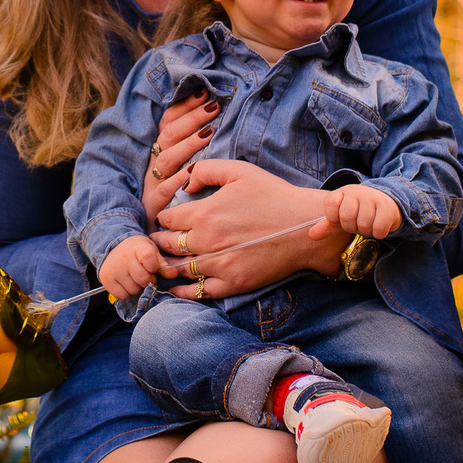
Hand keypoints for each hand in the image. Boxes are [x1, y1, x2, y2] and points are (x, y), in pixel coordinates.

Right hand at [99, 235, 163, 299]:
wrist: (114, 247)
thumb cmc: (137, 251)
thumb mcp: (152, 252)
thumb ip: (163, 264)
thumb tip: (173, 274)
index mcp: (138, 246)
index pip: (149, 259)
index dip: (154, 267)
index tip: (152, 266)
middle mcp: (123, 257)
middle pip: (143, 279)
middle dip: (148, 280)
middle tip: (145, 274)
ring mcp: (113, 269)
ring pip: (134, 290)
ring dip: (138, 287)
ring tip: (134, 277)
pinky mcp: (106, 279)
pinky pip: (123, 295)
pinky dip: (127, 292)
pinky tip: (126, 282)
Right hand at [141, 89, 219, 229]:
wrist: (156, 242)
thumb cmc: (185, 206)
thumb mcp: (188, 174)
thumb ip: (195, 151)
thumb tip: (214, 122)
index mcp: (160, 155)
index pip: (168, 122)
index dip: (184, 107)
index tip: (204, 92)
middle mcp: (154, 166)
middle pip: (167, 135)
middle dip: (190, 118)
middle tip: (213, 106)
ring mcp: (152, 185)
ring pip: (166, 158)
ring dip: (187, 144)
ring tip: (208, 132)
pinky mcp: (153, 206)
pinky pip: (164, 190)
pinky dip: (178, 180)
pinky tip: (192, 172)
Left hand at [152, 160, 351, 298]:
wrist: (305, 227)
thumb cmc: (274, 195)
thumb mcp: (239, 171)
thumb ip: (205, 170)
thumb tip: (184, 182)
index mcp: (204, 213)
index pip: (167, 220)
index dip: (163, 219)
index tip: (164, 220)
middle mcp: (206, 241)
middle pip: (168, 245)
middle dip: (160, 241)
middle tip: (157, 241)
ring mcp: (218, 265)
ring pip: (178, 269)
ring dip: (166, 265)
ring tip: (162, 262)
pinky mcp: (232, 283)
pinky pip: (197, 292)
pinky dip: (182, 291)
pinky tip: (175, 287)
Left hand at [310, 184, 401, 239]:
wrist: (388, 203)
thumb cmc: (360, 211)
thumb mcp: (341, 216)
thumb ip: (326, 225)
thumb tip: (311, 235)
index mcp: (342, 192)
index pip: (330, 205)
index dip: (334, 218)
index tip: (341, 219)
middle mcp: (357, 191)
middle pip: (346, 218)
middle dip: (352, 227)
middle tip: (358, 223)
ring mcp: (373, 197)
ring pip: (363, 225)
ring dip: (366, 230)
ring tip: (369, 223)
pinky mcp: (387, 207)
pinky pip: (378, 228)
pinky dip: (378, 233)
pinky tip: (379, 226)